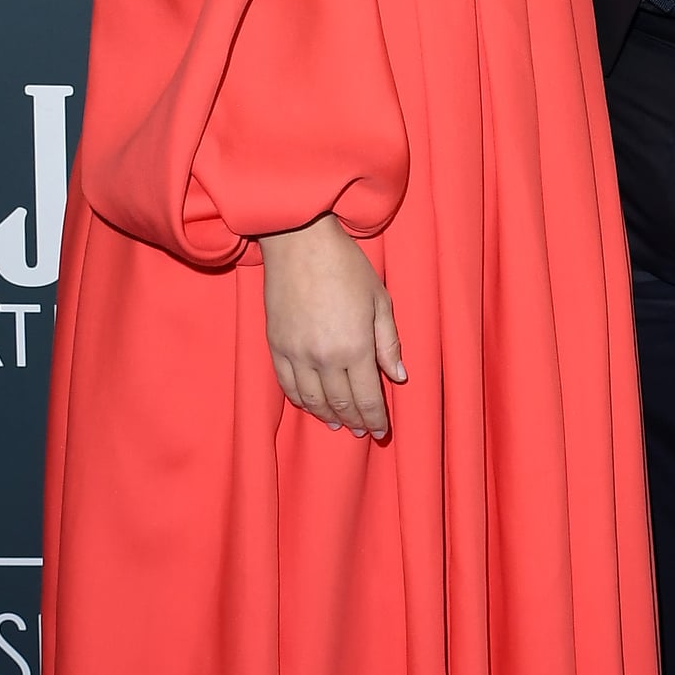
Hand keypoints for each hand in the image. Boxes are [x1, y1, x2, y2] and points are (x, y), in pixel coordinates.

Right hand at [258, 215, 405, 436]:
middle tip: (364, 431)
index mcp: (355, 347)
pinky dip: (301, 401)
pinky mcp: (275, 346)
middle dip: (355, 422)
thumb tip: (398, 376)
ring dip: (328, 416)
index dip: (376, 419)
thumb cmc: (346, 266)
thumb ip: (389, 342)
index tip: (381, 431)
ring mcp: (296, 354)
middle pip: (341, 404)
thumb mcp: (379, 301)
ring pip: (312, 401)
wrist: (299, 242)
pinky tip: (312, 405)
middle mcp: (324, 357)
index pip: (368, 398)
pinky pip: (288, 386)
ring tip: (339, 424)